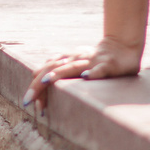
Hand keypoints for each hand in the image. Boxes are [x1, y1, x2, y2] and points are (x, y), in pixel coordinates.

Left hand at [25, 37, 144, 108]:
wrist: (121, 46)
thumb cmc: (95, 62)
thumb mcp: (74, 68)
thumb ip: (58, 79)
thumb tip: (41, 102)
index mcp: (66, 60)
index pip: (45, 70)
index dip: (35, 85)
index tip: (29, 103)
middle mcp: (76, 58)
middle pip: (52, 68)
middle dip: (38, 85)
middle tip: (27, 101)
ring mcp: (92, 61)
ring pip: (72, 66)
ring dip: (58, 73)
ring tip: (46, 82)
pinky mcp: (108, 64)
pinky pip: (100, 68)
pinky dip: (93, 72)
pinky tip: (86, 77)